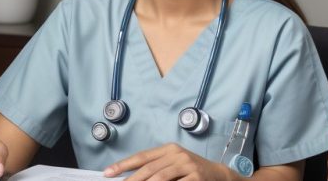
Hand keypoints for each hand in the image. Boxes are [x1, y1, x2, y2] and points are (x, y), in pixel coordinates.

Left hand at [103, 144, 235, 180]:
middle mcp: (177, 154)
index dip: (123, 165)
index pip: (141, 157)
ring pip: (160, 177)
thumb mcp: (173, 164)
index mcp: (168, 149)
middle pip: (149, 168)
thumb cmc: (192, 171)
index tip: (108, 173)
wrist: (219, 175)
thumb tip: (131, 177)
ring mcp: (187, 165)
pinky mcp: (196, 177)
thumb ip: (155, 168)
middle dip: (132, 180)